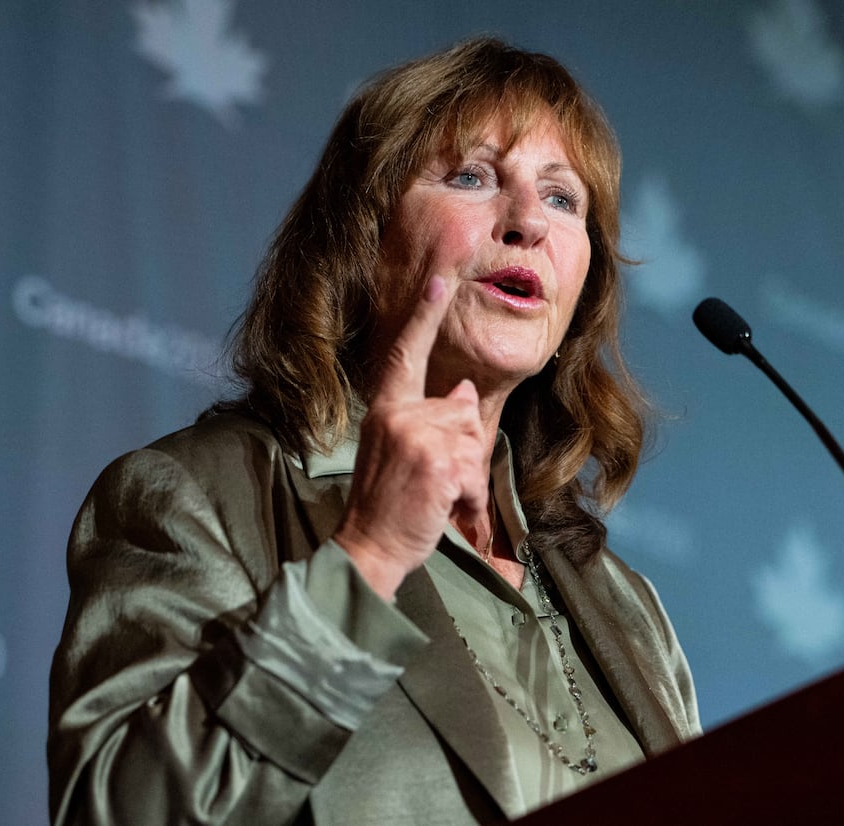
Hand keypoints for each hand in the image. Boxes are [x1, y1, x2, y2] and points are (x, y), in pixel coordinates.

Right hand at [333, 276, 488, 599]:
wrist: (367, 547)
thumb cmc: (386, 503)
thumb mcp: (399, 451)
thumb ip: (427, 420)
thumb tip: (460, 393)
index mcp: (385, 409)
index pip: (406, 353)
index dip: (424, 315)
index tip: (440, 278)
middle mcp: (398, 416)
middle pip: (463, 409)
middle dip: (463, 447)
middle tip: (430, 481)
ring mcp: (417, 439)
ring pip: (473, 440)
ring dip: (466, 476)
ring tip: (435, 496)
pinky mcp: (438, 464)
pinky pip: (476, 472)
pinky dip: (470, 497)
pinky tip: (443, 508)